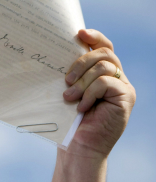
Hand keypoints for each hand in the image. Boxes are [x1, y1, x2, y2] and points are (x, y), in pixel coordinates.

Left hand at [62, 29, 135, 157]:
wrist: (78, 148)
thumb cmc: (68, 122)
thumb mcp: (67, 91)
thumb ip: (71, 74)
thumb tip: (56, 51)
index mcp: (103, 73)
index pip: (104, 46)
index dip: (94, 36)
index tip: (78, 33)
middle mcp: (117, 77)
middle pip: (105, 53)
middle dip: (82, 61)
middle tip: (65, 80)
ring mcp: (123, 87)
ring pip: (104, 67)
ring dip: (82, 81)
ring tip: (69, 97)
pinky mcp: (126, 98)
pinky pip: (106, 82)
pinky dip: (90, 93)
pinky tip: (82, 107)